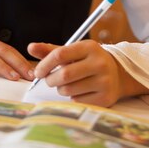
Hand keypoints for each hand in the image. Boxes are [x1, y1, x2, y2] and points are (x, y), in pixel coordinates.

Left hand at [28, 40, 148, 107]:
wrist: (118, 74)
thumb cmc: (88, 61)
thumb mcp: (73, 52)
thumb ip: (51, 50)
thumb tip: (30, 47)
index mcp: (89, 47)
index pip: (60, 54)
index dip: (45, 64)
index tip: (37, 72)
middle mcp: (99, 63)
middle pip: (64, 74)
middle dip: (50, 80)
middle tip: (49, 80)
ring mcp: (104, 81)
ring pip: (69, 90)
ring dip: (61, 89)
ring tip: (66, 84)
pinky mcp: (106, 98)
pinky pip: (78, 101)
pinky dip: (72, 98)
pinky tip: (79, 91)